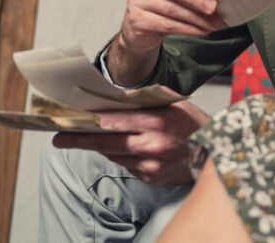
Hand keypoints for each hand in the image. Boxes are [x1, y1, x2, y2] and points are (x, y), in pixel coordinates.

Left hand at [52, 100, 210, 184]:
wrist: (216, 153)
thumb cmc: (194, 125)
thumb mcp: (173, 104)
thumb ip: (146, 100)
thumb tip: (115, 95)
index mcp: (156, 123)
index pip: (112, 122)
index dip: (88, 123)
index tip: (68, 122)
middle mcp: (151, 146)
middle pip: (105, 143)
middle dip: (79, 140)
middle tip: (59, 139)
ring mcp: (150, 166)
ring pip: (114, 155)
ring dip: (103, 147)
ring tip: (91, 138)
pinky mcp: (150, 178)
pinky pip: (127, 166)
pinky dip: (123, 156)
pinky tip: (127, 148)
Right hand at [107, 0, 225, 84]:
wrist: (140, 31)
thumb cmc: (166, 5)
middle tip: (215, 6)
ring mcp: (136, 0)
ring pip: (171, 9)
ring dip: (197, 18)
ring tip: (215, 23)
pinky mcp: (136, 20)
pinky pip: (167, 25)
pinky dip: (189, 28)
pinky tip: (202, 30)